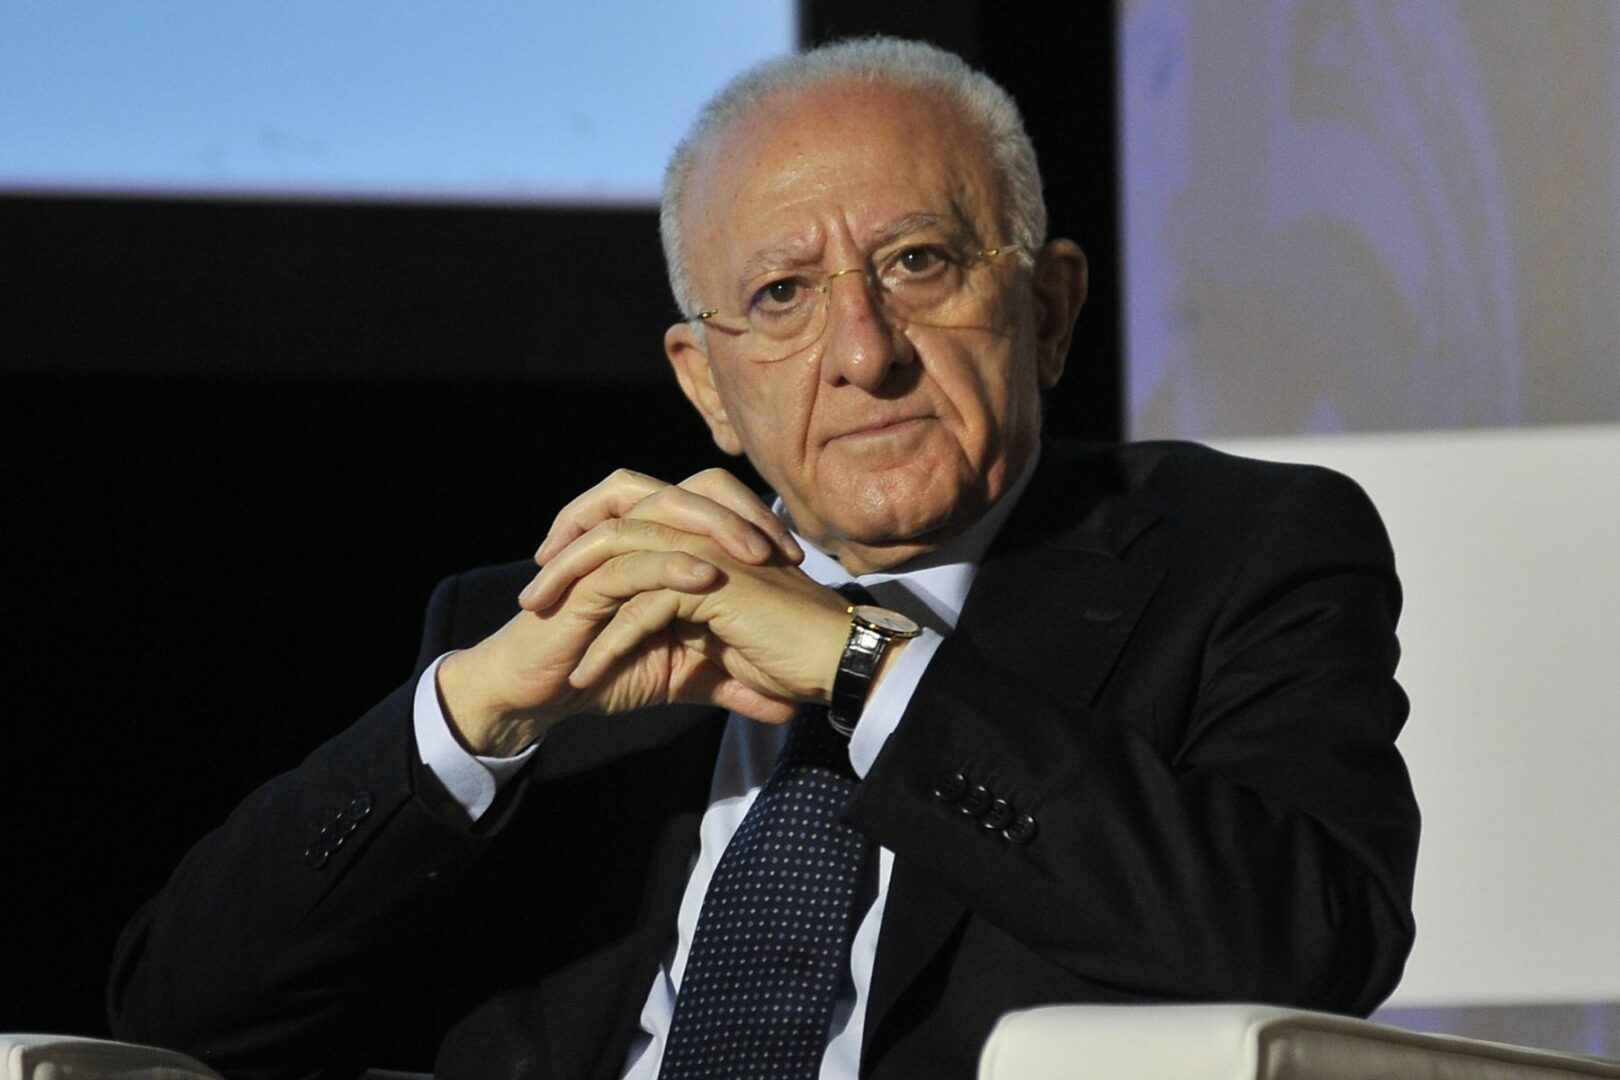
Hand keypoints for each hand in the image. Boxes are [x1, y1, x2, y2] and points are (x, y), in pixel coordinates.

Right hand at [437, 468, 828, 754]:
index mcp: (659, 545)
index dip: (758, 520)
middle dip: (743, 512)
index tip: (801, 561)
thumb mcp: (685, 677)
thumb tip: (788, 707)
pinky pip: (628, 560)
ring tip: (756, 554)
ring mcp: (606, 553)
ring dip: (712, 527)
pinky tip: (704, 578)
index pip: (715, 504)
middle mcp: (634, 537)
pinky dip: (668, 564)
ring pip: (659, 511)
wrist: (543, 695)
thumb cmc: (606, 672)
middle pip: (692, 491)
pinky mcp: (581, 581)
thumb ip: (733, 683)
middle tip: (786, 550)